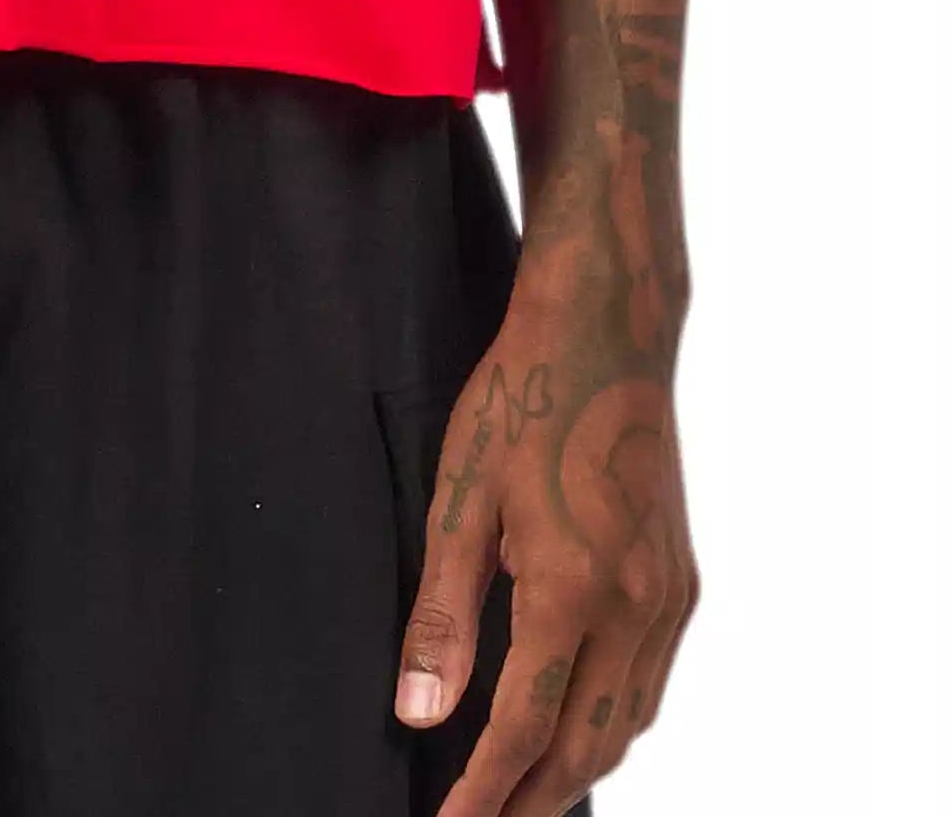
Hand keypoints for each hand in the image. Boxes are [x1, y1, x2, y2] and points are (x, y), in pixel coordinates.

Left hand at [393, 278, 698, 815]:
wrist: (607, 332)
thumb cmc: (522, 401)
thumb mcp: (461, 499)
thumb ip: (442, 615)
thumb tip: (419, 714)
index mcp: (571, 591)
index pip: (523, 730)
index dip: (483, 792)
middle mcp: (634, 609)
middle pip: (585, 747)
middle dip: (533, 802)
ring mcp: (668, 597)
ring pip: (629, 724)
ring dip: (577, 771)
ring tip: (523, 797)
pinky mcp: (681, 579)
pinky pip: (650, 683)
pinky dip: (613, 725)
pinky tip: (579, 726)